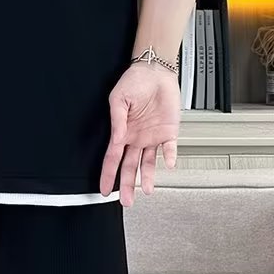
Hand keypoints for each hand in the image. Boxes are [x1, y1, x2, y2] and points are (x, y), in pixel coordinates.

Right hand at [100, 61, 179, 205]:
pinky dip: (169, 157)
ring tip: (147, 192)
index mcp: (122, 131)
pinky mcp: (169, 132)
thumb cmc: (134, 81)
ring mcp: (152, 136)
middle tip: (125, 201)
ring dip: (147, 178)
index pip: (112, 158)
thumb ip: (118, 120)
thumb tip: (118, 139)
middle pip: (130, 167)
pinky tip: (168, 164)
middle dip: (127, 185)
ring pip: (148, 163)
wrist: (155, 71)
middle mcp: (136, 138)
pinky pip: (169, 149)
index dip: (108, 174)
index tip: (104, 189)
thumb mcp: (119, 98)